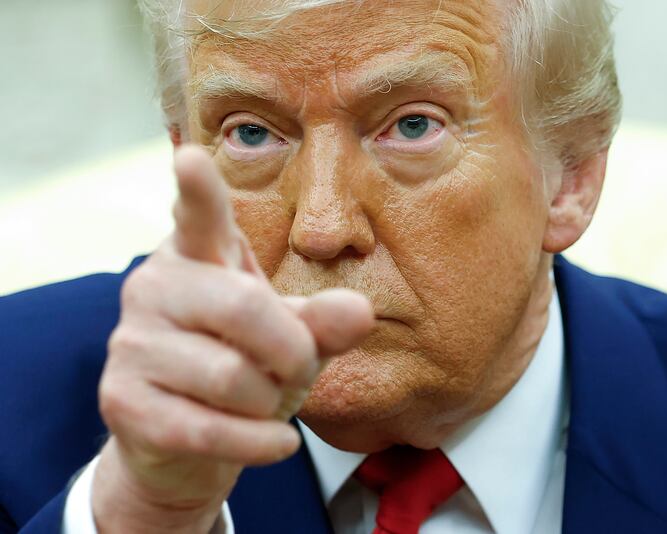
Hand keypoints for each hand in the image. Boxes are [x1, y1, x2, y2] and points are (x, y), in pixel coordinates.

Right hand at [91, 145, 373, 532]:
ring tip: (266, 402)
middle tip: (299, 368)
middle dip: (293, 351)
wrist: (183, 440)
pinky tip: (274, 442)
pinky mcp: (121, 400)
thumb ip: (323, 322)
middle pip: (246, 308)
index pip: (199, 216)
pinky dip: (258, 443)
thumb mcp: (290, 338)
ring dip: (272, 401)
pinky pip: (209, 430)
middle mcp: (154, 286)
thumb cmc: (242, 366)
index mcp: (198, 256)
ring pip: (233, 377)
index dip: (199, 190)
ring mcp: (131, 343)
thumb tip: (360, 312)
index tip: (190, 157)